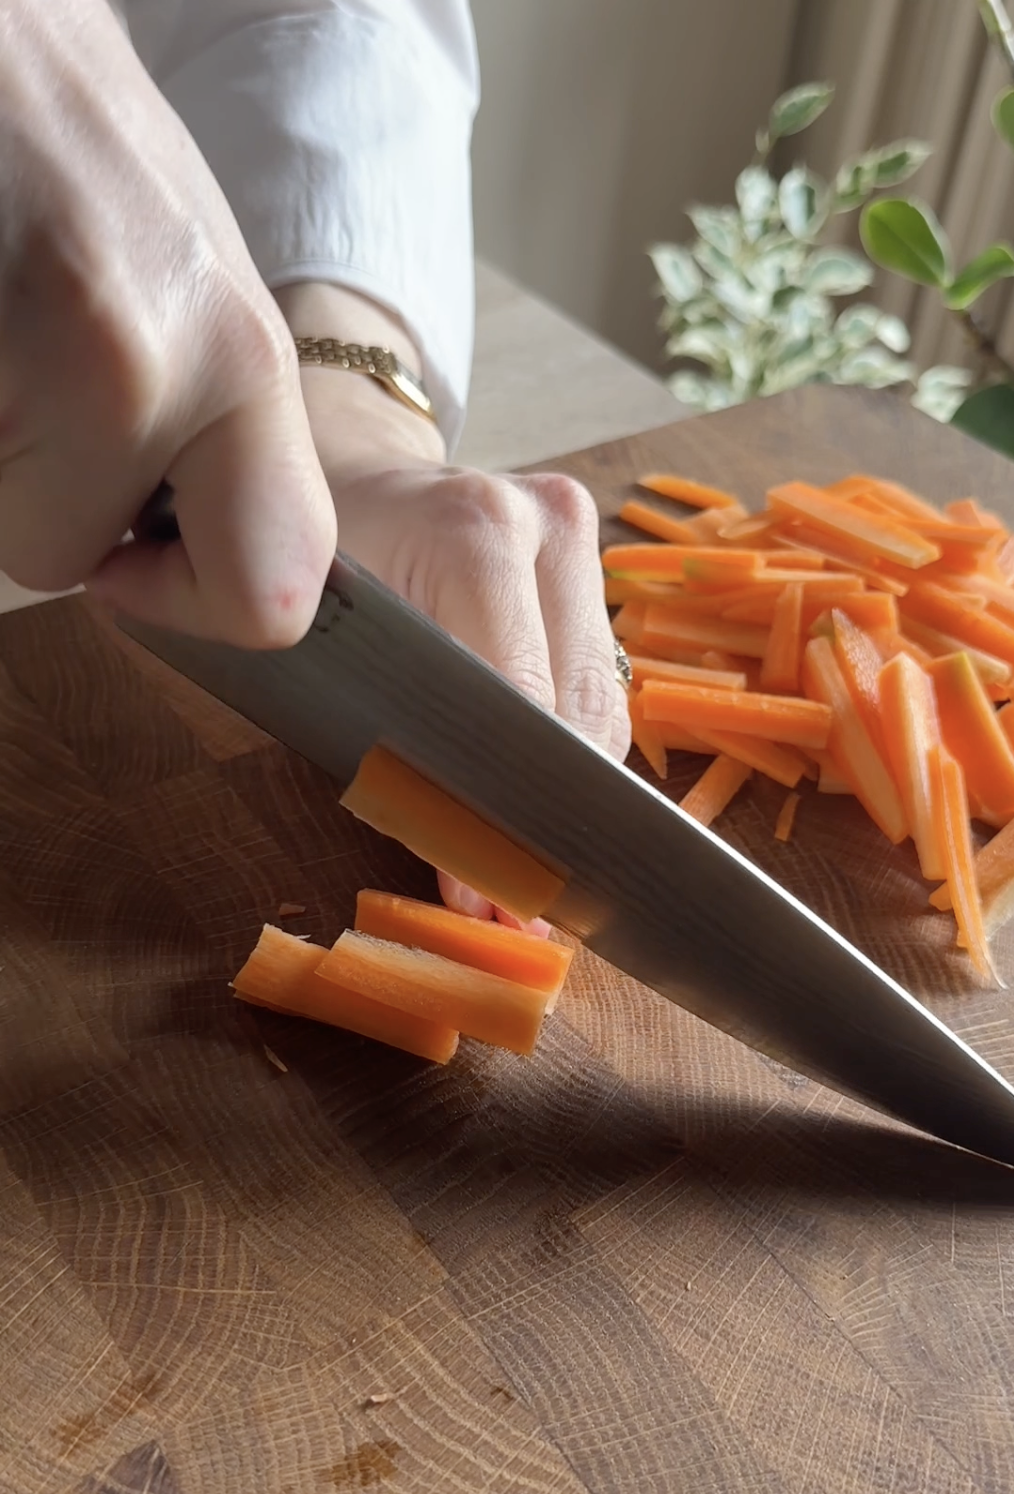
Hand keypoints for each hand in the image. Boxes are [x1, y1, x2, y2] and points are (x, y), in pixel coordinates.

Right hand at [0, 0, 334, 642]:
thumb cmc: (75, 140)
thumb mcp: (201, 287)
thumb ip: (222, 435)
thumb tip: (213, 563)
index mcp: (240, 361)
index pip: (271, 596)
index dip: (193, 597)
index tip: (142, 547)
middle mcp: (142, 365)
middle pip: (66, 560)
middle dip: (48, 516)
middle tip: (41, 407)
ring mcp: (25, 354)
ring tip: (6, 320)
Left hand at [276, 286, 630, 926]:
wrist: (330, 453)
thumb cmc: (301, 560)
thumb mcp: (307, 655)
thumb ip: (386, 764)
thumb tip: (474, 894)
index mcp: (471, 536)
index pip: (521, 713)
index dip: (506, 819)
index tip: (491, 902)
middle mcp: (542, 521)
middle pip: (574, 717)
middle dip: (541, 822)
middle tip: (511, 908)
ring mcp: (575, 527)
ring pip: (599, 706)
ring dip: (561, 793)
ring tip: (523, 868)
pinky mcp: (587, 547)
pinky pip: (596, 677)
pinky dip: (565, 746)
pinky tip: (532, 796)